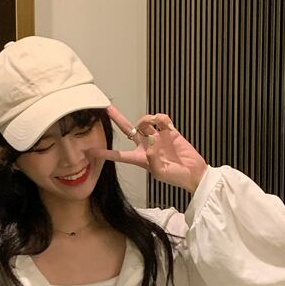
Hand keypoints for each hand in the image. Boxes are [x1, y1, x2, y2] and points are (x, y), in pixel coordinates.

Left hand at [86, 105, 208, 192]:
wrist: (194, 173)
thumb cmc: (176, 177)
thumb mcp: (161, 174)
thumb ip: (153, 159)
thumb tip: (151, 141)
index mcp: (140, 159)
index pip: (119, 155)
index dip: (105, 153)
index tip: (90, 151)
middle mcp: (146, 146)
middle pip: (127, 130)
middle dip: (117, 119)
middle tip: (106, 108)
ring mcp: (157, 137)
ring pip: (144, 122)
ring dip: (146, 119)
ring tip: (153, 123)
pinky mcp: (170, 132)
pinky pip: (161, 119)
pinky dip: (161, 118)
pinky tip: (164, 123)